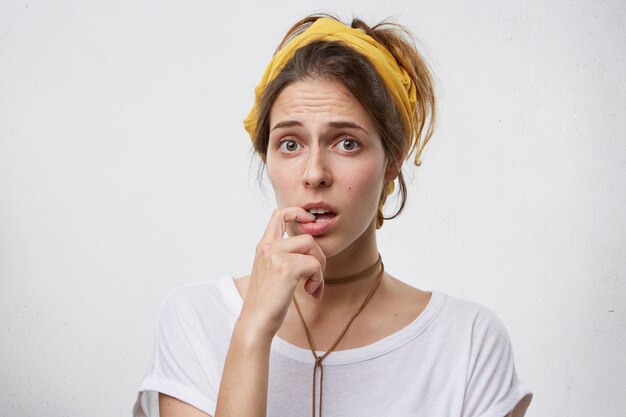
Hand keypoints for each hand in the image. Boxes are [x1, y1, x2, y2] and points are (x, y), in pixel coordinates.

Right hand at [239, 207, 325, 337]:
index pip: (278, 214)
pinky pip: (315, 266)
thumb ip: (284, 256)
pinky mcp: (286, 268)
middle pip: (307, 237)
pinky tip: (311, 292)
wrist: (256, 321)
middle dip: (318, 256)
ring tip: (312, 286)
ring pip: (313, 249)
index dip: (297, 212)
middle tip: (315, 276)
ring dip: (319, 270)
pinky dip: (318, 280)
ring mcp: (276, 256)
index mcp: (264, 246)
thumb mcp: (271, 271)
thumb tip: (312, 250)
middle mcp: (268, 247)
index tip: (310, 220)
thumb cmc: (267, 301)